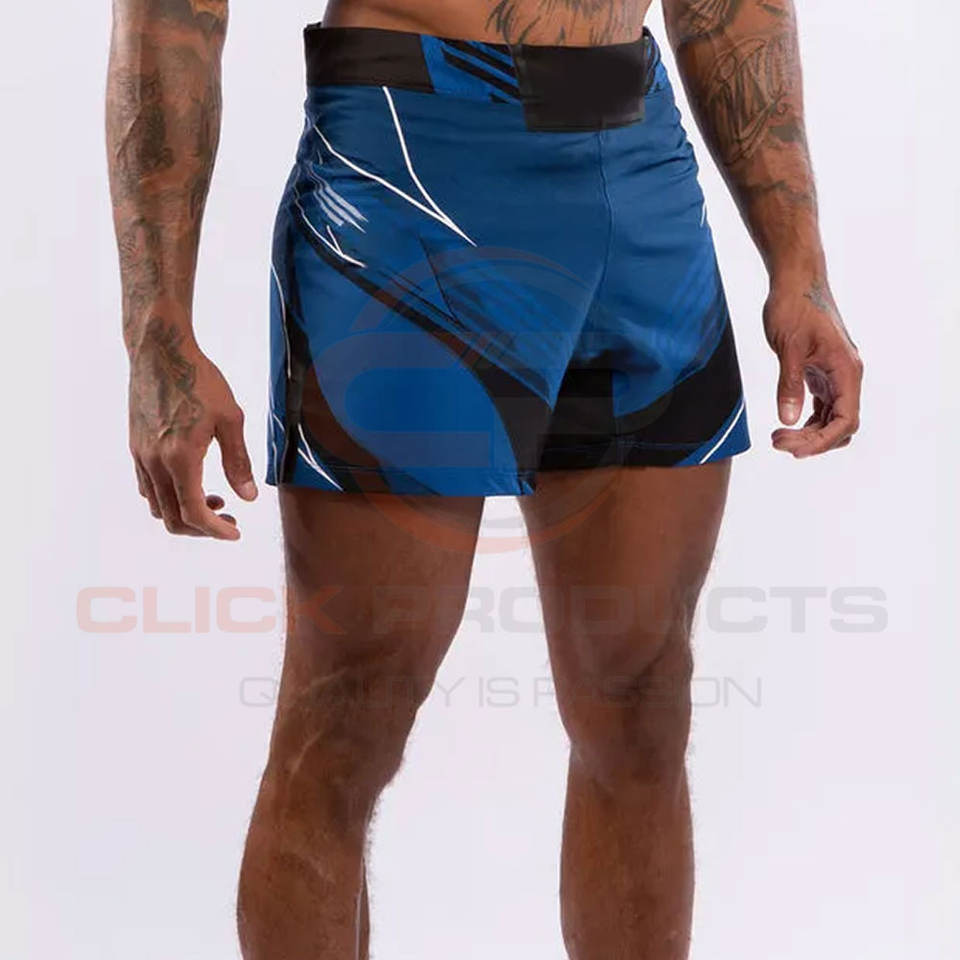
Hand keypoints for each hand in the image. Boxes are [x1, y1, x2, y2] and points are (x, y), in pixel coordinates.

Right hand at [129, 325, 257, 538]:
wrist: (161, 352)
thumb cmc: (200, 380)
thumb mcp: (230, 419)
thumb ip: (238, 461)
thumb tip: (248, 496)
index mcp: (180, 458)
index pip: (193, 513)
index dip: (215, 531)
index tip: (235, 532)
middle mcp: (154, 462)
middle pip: (172, 518)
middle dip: (202, 528)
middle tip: (228, 520)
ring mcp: (140, 455)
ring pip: (157, 506)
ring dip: (184, 513)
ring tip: (214, 499)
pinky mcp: (135, 446)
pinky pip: (147, 486)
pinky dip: (169, 497)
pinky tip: (191, 482)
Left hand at [764, 279, 862, 457]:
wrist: (796, 281)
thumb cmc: (795, 307)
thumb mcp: (789, 347)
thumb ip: (789, 385)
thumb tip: (787, 421)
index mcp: (846, 371)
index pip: (846, 420)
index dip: (822, 441)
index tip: (793, 449)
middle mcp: (846, 375)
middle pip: (840, 424)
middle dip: (812, 441)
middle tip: (777, 442)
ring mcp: (835, 375)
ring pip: (831, 418)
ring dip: (809, 434)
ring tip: (778, 438)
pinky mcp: (822, 372)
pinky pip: (823, 406)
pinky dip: (808, 421)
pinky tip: (787, 426)